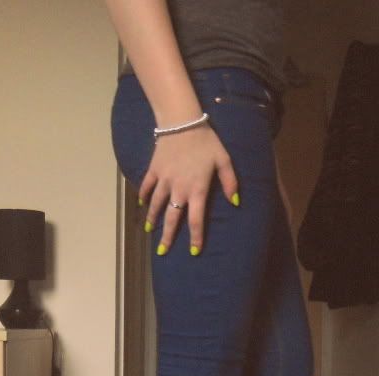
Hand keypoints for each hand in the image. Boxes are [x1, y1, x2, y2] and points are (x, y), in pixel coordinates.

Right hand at [139, 125, 239, 255]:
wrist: (182, 122)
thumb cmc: (207, 141)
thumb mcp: (224, 160)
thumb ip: (230, 182)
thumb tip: (235, 202)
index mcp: (197, 189)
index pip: (196, 219)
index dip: (195, 237)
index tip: (194, 252)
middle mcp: (178, 188)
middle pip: (172, 218)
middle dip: (168, 237)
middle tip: (163, 251)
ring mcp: (164, 180)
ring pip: (157, 205)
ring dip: (153, 219)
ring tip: (149, 231)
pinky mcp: (154, 169)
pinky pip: (147, 186)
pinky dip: (144, 196)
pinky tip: (142, 205)